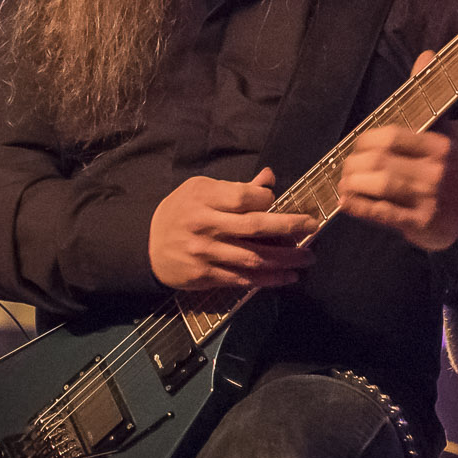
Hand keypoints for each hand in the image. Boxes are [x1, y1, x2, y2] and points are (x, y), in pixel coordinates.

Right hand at [149, 168, 315, 292]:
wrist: (145, 245)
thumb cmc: (179, 211)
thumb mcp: (200, 190)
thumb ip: (235, 188)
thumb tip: (269, 178)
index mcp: (204, 200)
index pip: (245, 198)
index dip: (267, 199)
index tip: (277, 201)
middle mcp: (205, 226)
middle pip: (254, 227)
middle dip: (289, 227)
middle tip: (312, 226)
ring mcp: (205, 254)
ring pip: (252, 258)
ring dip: (285, 260)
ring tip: (307, 259)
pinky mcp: (205, 276)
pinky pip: (241, 279)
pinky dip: (267, 280)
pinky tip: (287, 277)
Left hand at [338, 54, 457, 250]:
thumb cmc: (449, 172)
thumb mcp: (443, 135)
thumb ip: (428, 99)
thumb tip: (425, 54)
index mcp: (441, 146)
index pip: (392, 136)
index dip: (366, 141)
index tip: (358, 147)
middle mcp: (437, 171)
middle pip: (382, 162)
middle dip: (355, 165)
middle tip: (346, 168)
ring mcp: (429, 199)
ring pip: (380, 186)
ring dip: (354, 185)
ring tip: (346, 184)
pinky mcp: (421, 223)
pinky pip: (382, 213)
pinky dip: (359, 206)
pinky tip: (347, 202)